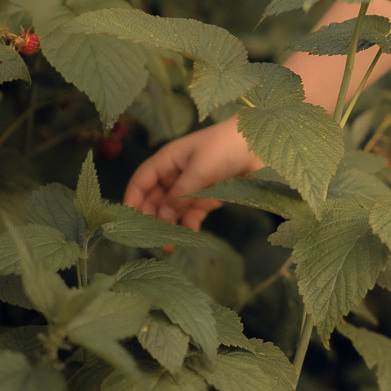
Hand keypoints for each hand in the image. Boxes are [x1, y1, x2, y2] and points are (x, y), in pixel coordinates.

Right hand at [122, 118, 260, 230]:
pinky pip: (192, 214)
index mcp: (168, 160)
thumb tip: (162, 216)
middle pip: (155, 199)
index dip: (132, 199)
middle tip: (148, 240)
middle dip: (150, 218)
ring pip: (172, 210)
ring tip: (166, 246)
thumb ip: (180, 194)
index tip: (129, 220)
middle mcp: (177, 174)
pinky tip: (187, 237)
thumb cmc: (226, 147)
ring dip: (168, 226)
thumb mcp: (200, 169)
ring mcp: (192, 186)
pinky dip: (188, 225)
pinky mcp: (208, 197)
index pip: (142, 181)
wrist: (262, 144)